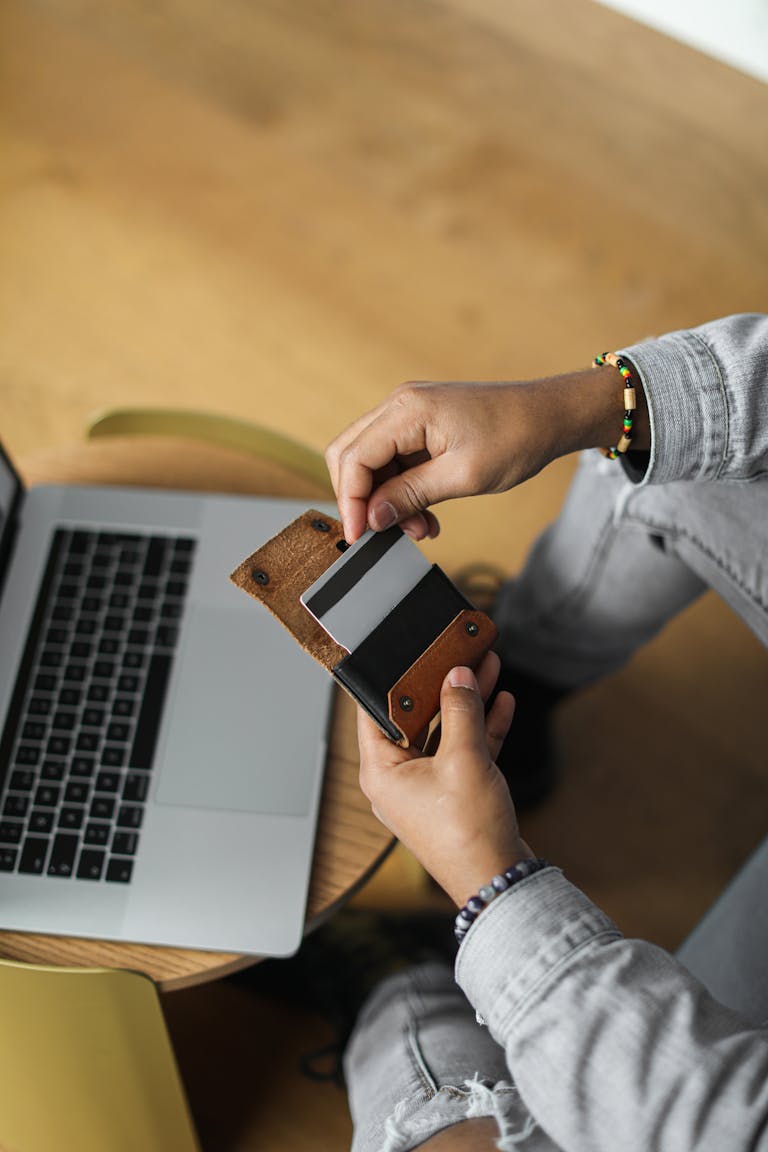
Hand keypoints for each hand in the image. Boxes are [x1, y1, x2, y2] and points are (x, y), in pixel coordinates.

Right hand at [326, 379, 562, 542]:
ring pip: (372, 462)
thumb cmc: (516, 437)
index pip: (355, 457)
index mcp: (408, 409)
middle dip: (364, 500)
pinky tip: (426, 514)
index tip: (360, 536)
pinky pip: (395, 461)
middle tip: (386, 534)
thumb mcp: (463, 476)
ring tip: (420, 528)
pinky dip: (403, 491)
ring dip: (388, 500)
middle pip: (351, 455)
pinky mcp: (420, 425)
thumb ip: (412, 495)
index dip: (351, 501)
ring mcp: (409, 413)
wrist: (548, 416)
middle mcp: (400, 404)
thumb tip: (373, 518)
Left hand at [356, 651, 534, 907]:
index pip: (375, 712)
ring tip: (485, 666)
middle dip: (441, 684)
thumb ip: (461, 710)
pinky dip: (482, 726)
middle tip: (456, 653)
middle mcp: (399, 778)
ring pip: (445, 731)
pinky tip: (500, 701)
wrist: (499, 881)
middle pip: (415, 717)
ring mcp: (428, 786)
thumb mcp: (464, 760)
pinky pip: (465, 750)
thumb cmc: (467, 834)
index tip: (407, 651)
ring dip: (467, 701)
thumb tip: (458, 675)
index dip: (392, 679)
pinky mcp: (455, 793)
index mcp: (381, 771)